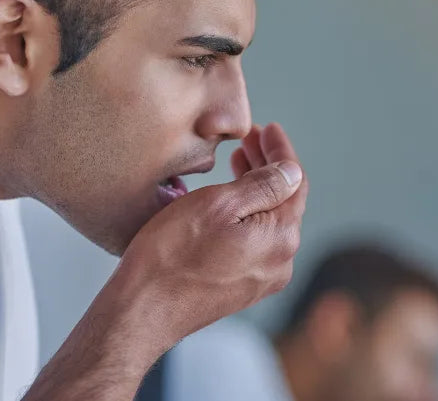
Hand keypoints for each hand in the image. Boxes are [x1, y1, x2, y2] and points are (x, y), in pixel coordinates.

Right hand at [24, 123, 308, 400]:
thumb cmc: (172, 254)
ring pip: (269, 220)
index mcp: (280, 237)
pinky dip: (247, 213)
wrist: (142, 310)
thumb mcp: (218, 203)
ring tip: (237, 162)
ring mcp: (261, 278)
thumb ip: (263, 185)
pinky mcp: (241, 287)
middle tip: (248, 140)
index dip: (281, 151)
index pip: (294, 182)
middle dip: (269, 166)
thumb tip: (291, 172)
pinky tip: (229, 201)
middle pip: (284, 201)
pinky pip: (255, 240)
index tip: (267, 128)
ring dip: (257, 189)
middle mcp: (280, 261)